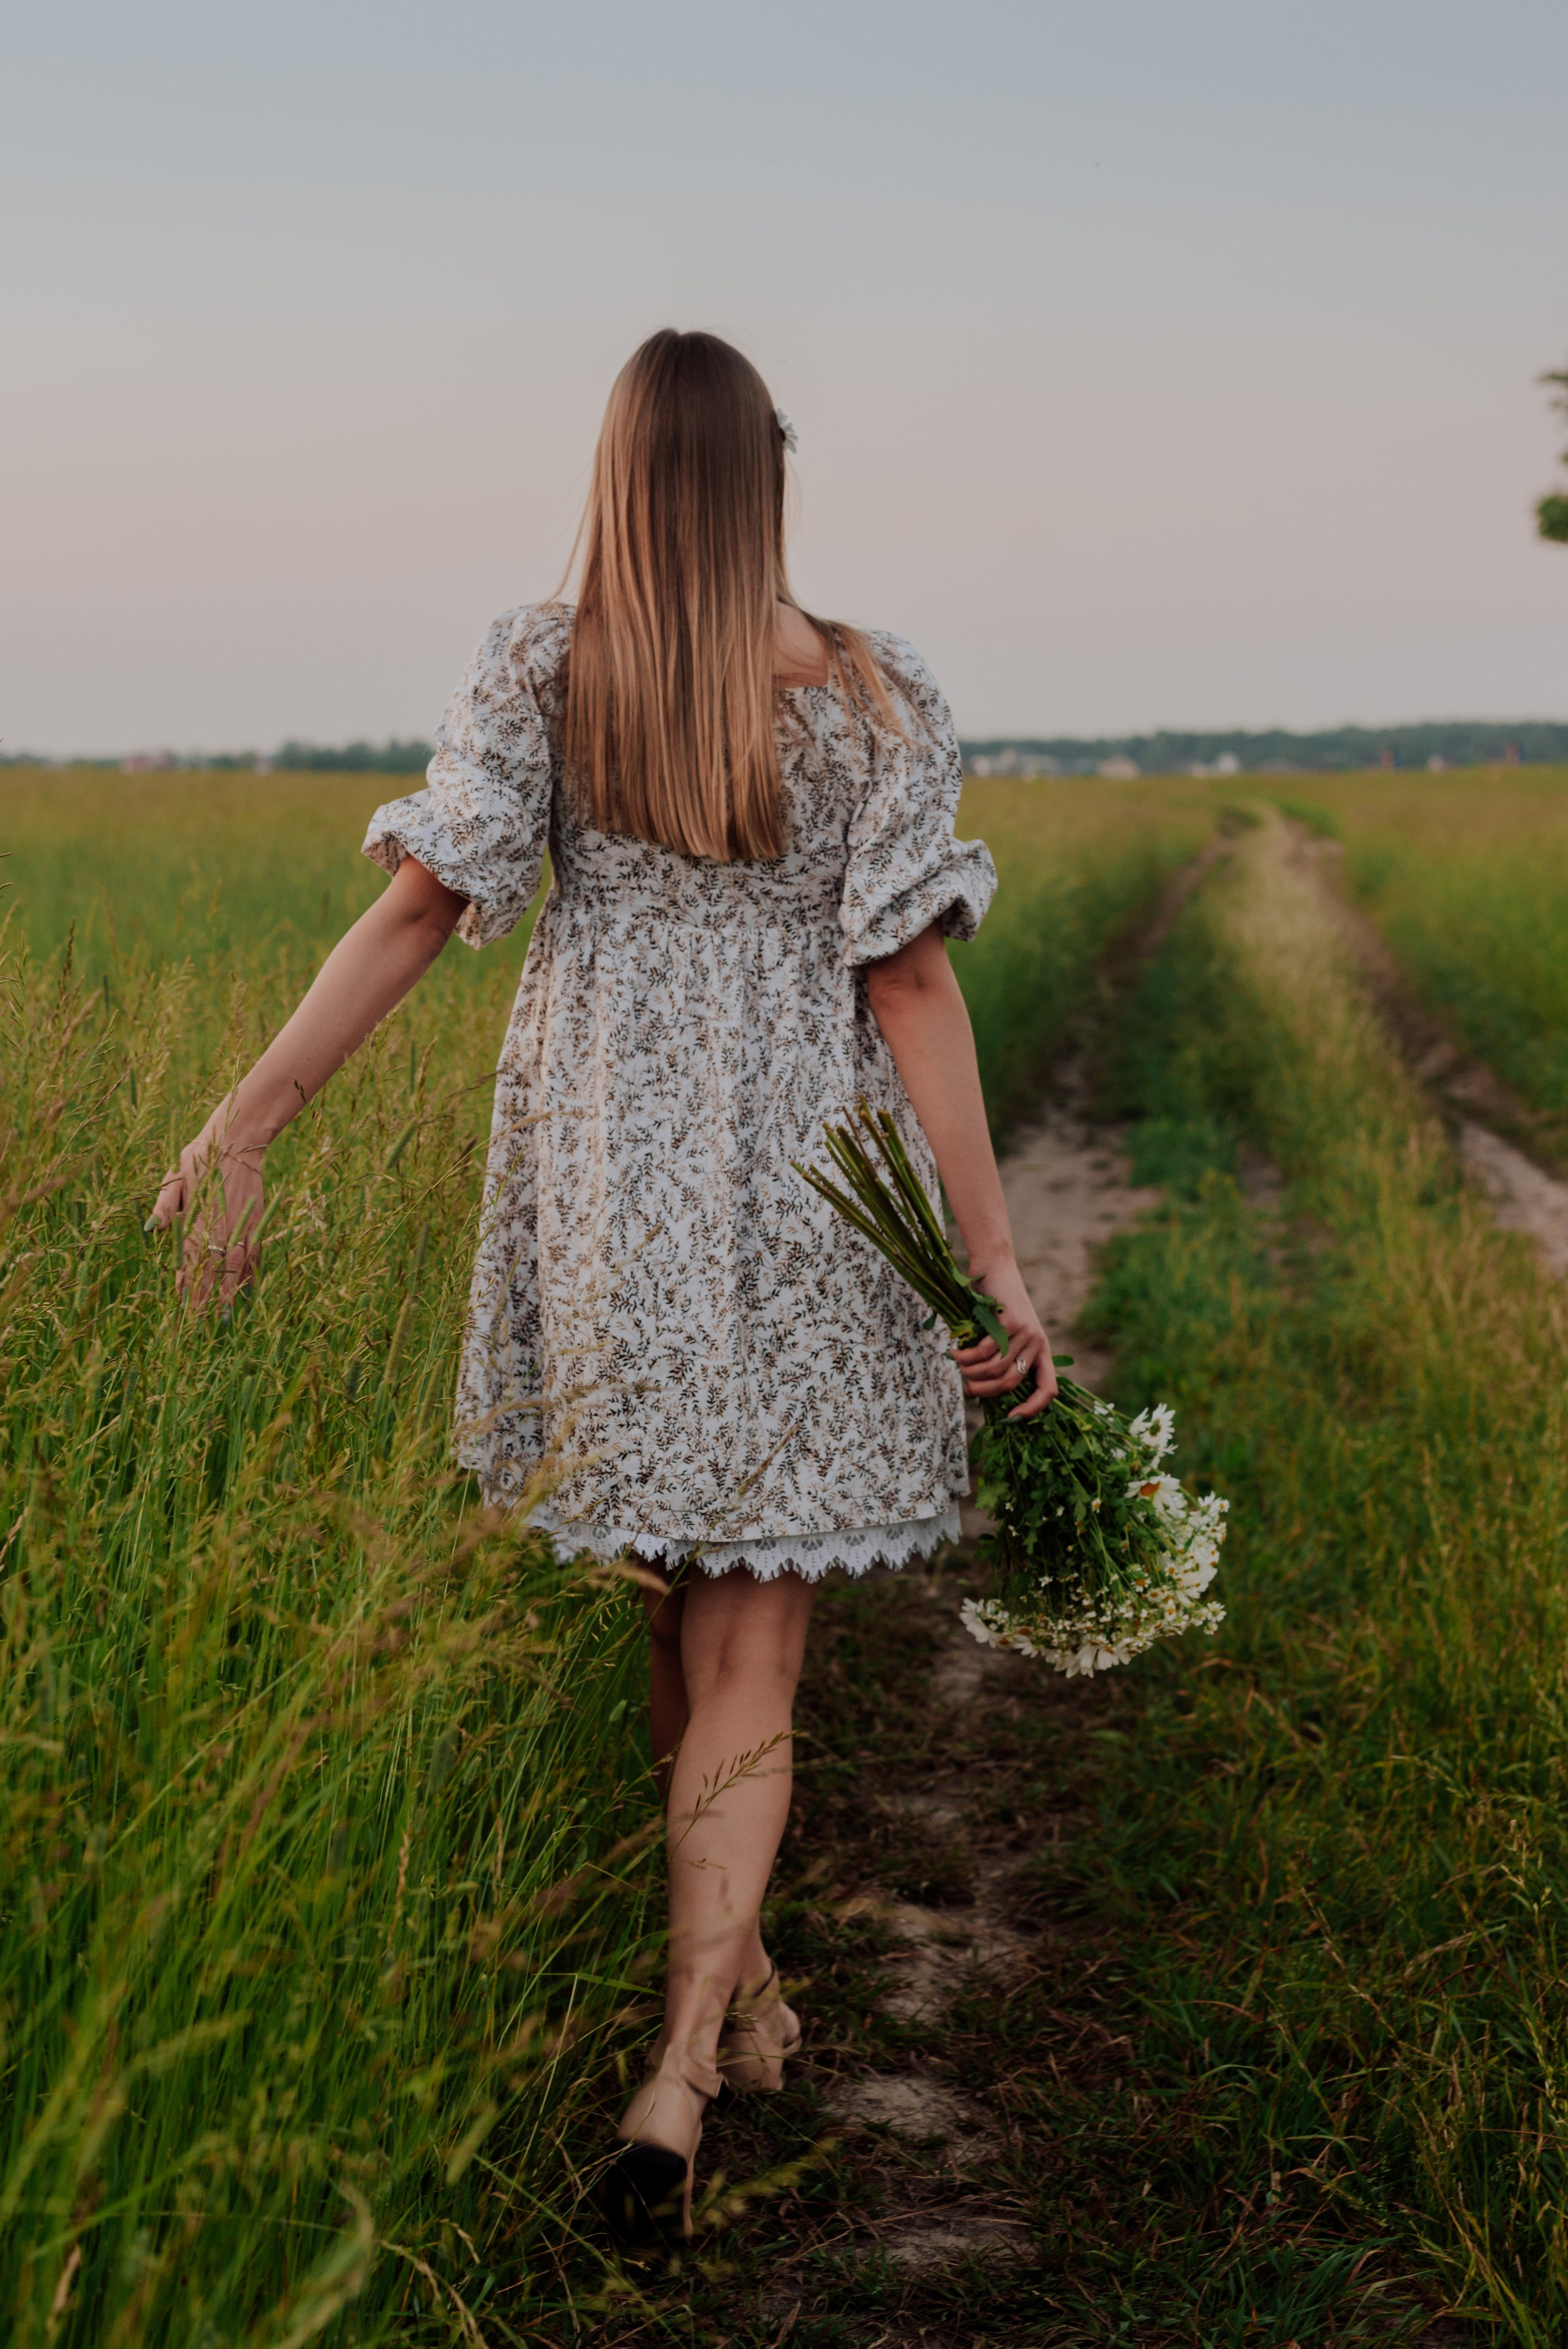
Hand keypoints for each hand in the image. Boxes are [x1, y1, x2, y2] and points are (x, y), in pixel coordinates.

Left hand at [147, 1107, 264, 1307]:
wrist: (238, 1141)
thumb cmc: (200, 1158)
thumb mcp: (174, 1177)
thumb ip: (165, 1205)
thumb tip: (151, 1230)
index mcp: (197, 1219)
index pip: (190, 1261)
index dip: (186, 1286)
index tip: (182, 1309)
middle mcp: (221, 1228)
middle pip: (214, 1272)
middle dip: (207, 1300)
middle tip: (201, 1326)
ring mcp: (242, 1226)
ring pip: (236, 1268)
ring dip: (230, 1295)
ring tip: (224, 1318)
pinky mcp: (257, 1222)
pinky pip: (255, 1255)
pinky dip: (251, 1275)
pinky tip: (246, 1292)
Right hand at [952, 1258, 1056, 1419]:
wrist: (995, 1267)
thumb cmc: (994, 1305)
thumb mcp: (1004, 1335)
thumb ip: (1001, 1359)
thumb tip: (981, 1390)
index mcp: (1042, 1351)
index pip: (1049, 1389)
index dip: (1034, 1408)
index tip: (1011, 1417)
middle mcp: (1038, 1343)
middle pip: (1011, 1383)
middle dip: (985, 1391)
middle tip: (966, 1388)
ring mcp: (1026, 1332)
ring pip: (996, 1368)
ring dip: (971, 1372)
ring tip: (957, 1365)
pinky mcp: (1010, 1321)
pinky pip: (985, 1350)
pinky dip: (966, 1356)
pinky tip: (955, 1352)